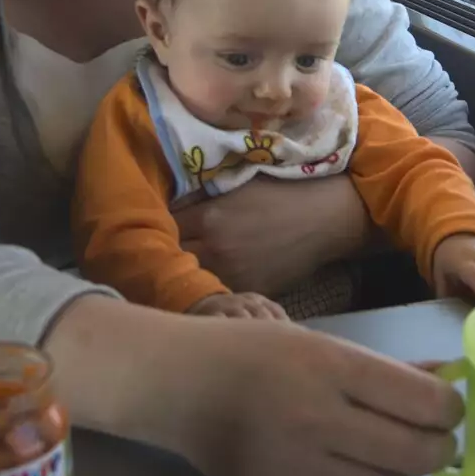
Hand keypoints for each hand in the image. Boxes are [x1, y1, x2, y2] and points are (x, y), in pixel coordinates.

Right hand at [43, 296, 462, 475]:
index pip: (425, 401)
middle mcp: (320, 417)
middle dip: (441, 447)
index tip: (448, 406)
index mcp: (332, 367)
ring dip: (404, 470)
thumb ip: (386, 367)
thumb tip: (445, 376)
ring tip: (391, 450)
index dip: (451, 408)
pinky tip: (351, 464)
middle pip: (417, 452)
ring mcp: (300, 464)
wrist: (179, 384)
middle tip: (437, 438)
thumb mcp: (319, 342)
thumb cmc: (253, 352)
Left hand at [173, 177, 369, 296]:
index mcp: (210, 217)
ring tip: (178, 267)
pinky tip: (209, 280)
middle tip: (156, 248)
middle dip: (162, 252)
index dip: (154, 224)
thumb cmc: (283, 193)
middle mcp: (217, 249)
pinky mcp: (251, 291)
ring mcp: (234, 274)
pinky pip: (220, 292)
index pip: (163, 225)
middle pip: (171, 257)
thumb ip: (203, 195)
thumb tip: (170, 202)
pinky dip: (211, 286)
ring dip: (184, 273)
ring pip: (192, 280)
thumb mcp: (238, 183)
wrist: (325, 218)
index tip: (149, 224)